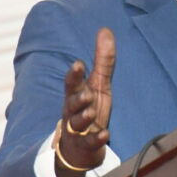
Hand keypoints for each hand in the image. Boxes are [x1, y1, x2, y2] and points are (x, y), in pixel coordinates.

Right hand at [56, 27, 114, 176]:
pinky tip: (105, 135)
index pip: (72, 83)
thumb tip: (105, 29)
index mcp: (77, 95)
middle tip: (86, 95)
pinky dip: (96, 139)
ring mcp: (78, 130)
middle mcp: (74, 112)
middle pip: (71, 104)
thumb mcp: (99, 84)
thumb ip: (103, 60)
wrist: (81, 146)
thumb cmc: (89, 108)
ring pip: (77, 124)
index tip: (78, 64)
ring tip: (91, 113)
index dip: (74, 75)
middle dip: (77, 99)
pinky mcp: (86, 146)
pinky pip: (90, 143)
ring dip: (83, 117)